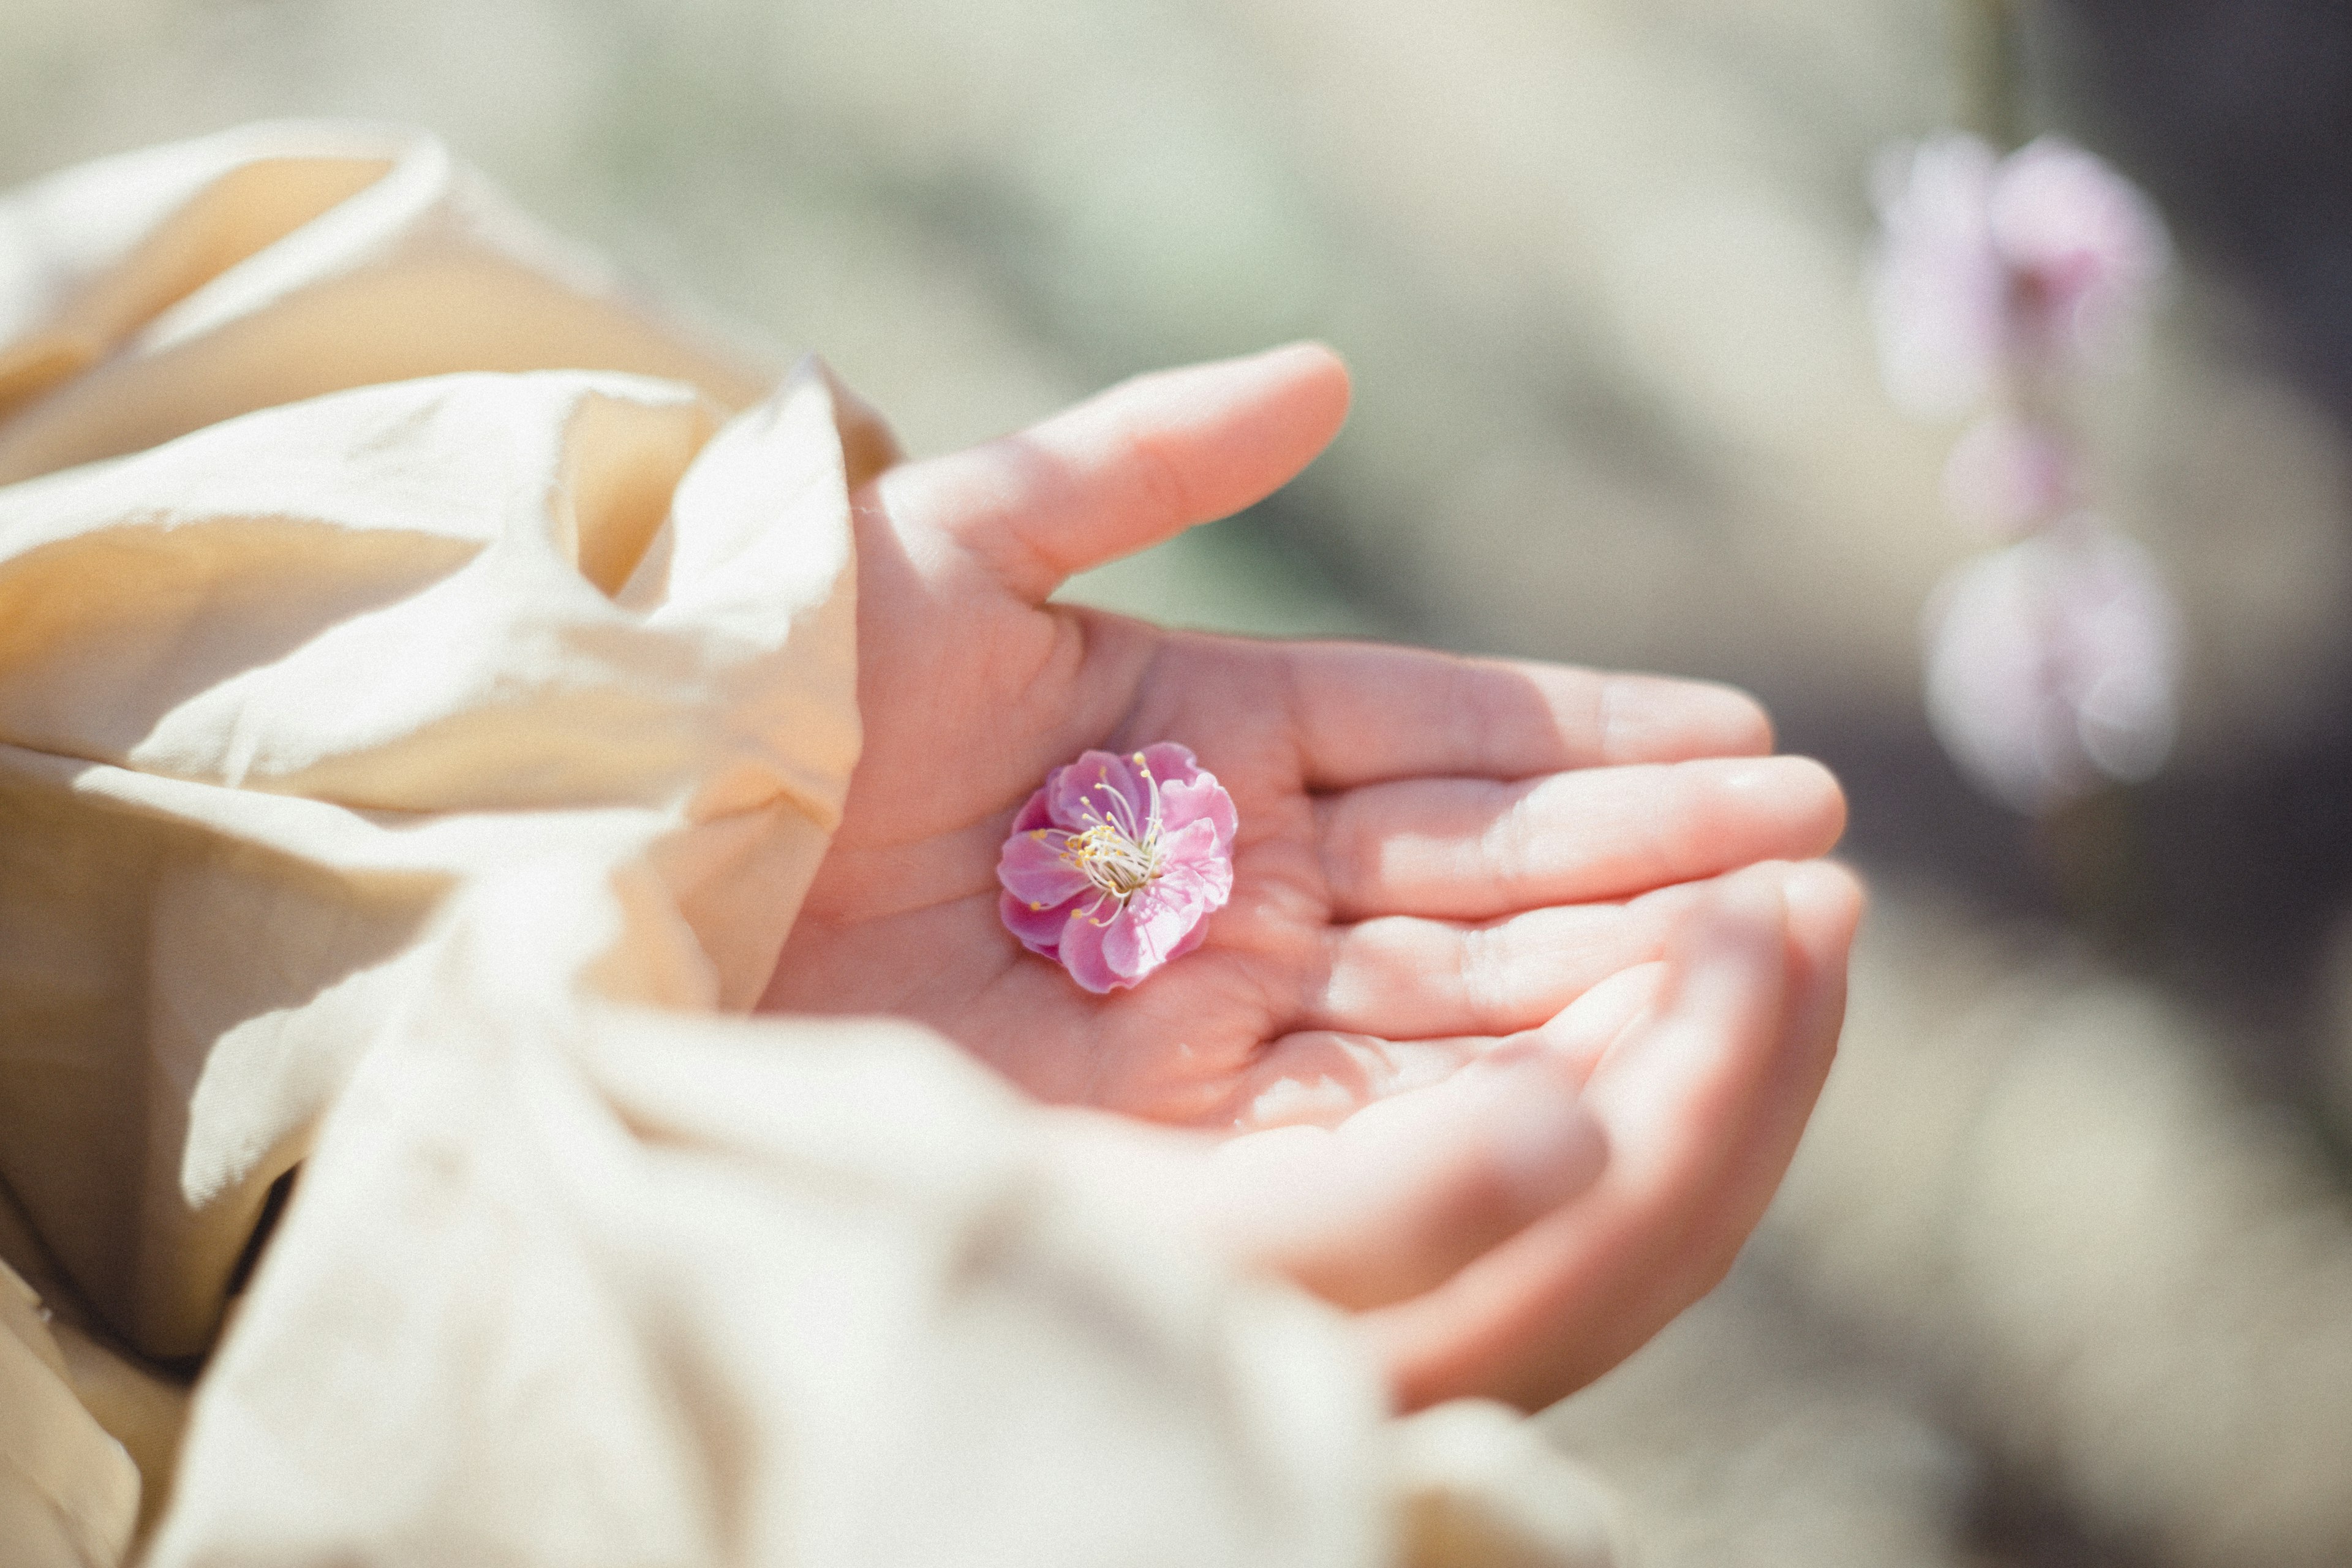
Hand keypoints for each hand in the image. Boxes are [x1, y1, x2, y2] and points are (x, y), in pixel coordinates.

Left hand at [760, 344, 1860, 1405]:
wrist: (584, 846)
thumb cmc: (746, 683)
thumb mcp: (944, 549)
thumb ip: (1134, 462)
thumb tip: (1330, 376)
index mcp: (1185, 747)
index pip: (1433, 744)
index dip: (1591, 742)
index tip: (1747, 738)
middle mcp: (1208, 896)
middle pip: (1470, 886)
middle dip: (1648, 866)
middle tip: (1817, 844)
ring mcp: (1186, 1026)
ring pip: (1449, 1003)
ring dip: (1614, 974)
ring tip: (1782, 934)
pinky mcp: (1148, 1149)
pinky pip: (1358, 1127)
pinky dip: (1498, 1098)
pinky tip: (1636, 1061)